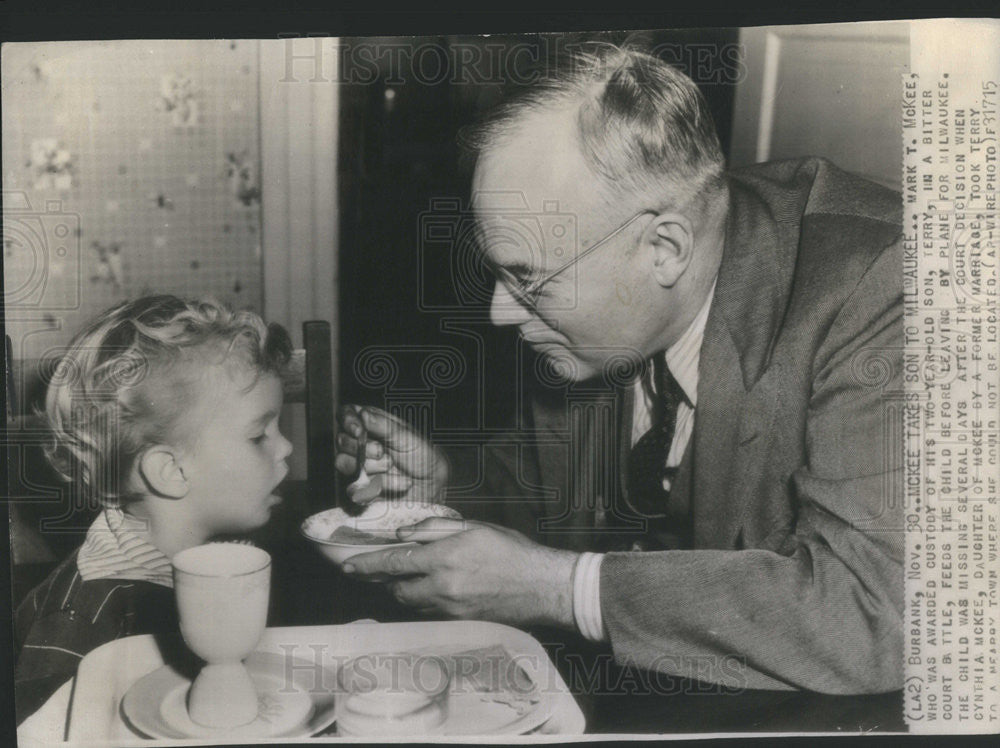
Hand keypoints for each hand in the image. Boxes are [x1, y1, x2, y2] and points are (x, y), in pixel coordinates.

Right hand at [335, 405, 448, 504]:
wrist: (434, 485)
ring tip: (392, 467)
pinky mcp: (360, 488)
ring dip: (372, 466)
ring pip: (344, 463)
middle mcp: (361, 443)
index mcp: (371, 424)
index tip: (358, 430)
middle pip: (341, 440)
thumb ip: (384, 425)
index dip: (347, 421)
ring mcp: (358, 466)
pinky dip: (382, 485)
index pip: (346, 415)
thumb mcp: (408, 436)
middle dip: (363, 448)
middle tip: (382, 451)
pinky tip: (400, 483)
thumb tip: (362, 414)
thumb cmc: (423, 455)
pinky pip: (355, 488)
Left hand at [343, 518, 578, 629]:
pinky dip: (426, 603)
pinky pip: (431, 614)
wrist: (542, 586)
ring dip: (406, 592)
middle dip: (388, 581)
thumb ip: (436, 529)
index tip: (348, 566)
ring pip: (413, 604)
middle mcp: (443, 587)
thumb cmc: (513, 552)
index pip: (394, 563)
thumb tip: (406, 533)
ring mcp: (451, 609)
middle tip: (383, 571)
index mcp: (445, 558)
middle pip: (398, 589)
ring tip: (413, 579)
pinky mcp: (460, 622)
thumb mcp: (475, 527)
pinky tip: (436, 591)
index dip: (367, 565)